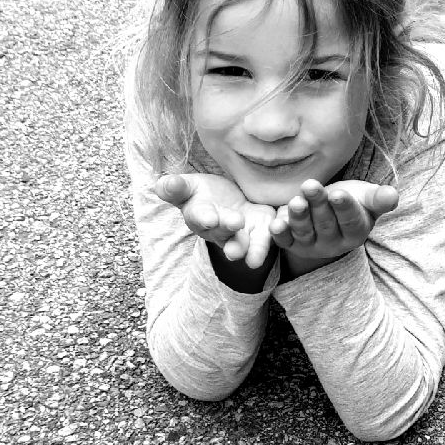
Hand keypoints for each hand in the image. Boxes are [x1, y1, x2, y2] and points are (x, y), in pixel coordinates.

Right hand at [154, 173, 275, 268]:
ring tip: (254, 260)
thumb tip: (160, 184)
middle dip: (230, 230)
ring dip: (253, 249)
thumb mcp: (189, 188)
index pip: (201, 218)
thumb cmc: (203, 195)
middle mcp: (222, 231)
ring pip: (250, 243)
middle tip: (236, 225)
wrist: (229, 201)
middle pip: (226, 232)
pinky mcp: (266, 229)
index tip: (210, 217)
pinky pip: (274, 234)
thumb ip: (176, 188)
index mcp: (201, 218)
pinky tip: (284, 228)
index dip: (205, 218)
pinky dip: (279, 232)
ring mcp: (245, 233)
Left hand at [270, 178, 399, 275]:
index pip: (351, 220)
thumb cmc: (351, 202)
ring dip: (299, 217)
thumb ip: (379, 198)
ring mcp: (311, 245)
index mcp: (356, 232)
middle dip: (318, 204)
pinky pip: (285, 242)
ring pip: (305, 232)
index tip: (338, 194)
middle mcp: (334, 242)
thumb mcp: (366, 199)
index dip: (344, 208)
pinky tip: (275, 225)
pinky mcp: (292, 244)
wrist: (328, 214)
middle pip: (325, 223)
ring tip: (295, 201)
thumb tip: (393, 195)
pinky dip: (280, 234)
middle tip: (311, 186)